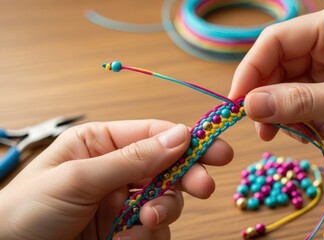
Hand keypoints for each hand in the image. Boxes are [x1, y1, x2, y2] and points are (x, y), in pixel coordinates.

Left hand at [0, 120, 232, 239]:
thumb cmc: (26, 210)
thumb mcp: (79, 177)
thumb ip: (133, 158)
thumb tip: (179, 136)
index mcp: (101, 144)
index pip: (154, 134)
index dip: (188, 140)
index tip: (216, 150)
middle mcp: (116, 170)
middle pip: (168, 167)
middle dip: (187, 177)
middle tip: (204, 187)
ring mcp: (122, 202)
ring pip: (166, 200)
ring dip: (163, 211)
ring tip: (144, 220)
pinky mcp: (125, 230)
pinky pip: (154, 230)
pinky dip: (147, 234)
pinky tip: (123, 237)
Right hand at [229, 1, 323, 160]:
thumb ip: (301, 102)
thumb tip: (250, 106)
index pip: (275, 41)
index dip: (251, 72)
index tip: (238, 105)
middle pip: (277, 67)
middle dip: (270, 100)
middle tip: (267, 130)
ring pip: (286, 90)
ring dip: (289, 115)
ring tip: (308, 134)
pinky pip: (302, 105)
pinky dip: (305, 122)